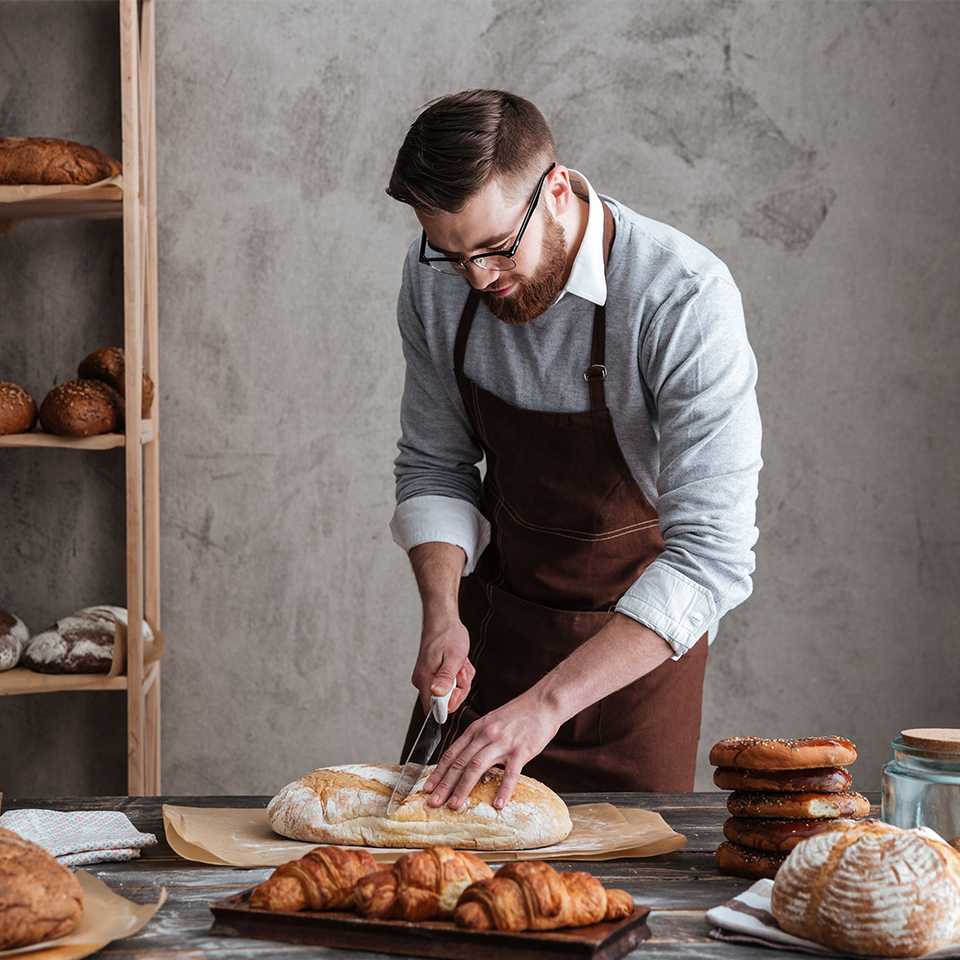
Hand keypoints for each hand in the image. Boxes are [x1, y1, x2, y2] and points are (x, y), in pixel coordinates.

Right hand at [411, 619, 473, 714]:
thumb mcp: (454, 657)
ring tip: (460, 662)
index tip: (458, 684)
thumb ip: (446, 678)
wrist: (442, 619)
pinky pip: (451, 683)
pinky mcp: (433, 674)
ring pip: (451, 692)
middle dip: (460, 687)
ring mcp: (428, 678)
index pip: (435, 710)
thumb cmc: (448, 635)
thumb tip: (438, 696)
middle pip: (446, 702)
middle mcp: (422, 682)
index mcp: (424, 680)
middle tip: (461, 669)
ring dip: (461, 679)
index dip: (452, 702)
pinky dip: (459, 674)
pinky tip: (459, 662)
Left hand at [422, 614, 673, 809]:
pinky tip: (497, 804)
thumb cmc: (519, 715)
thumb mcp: (492, 722)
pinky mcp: (521, 749)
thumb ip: (479, 739)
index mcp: (477, 729)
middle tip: (432, 802)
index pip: (451, 753)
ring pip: (476, 766)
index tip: (426, 788)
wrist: (543, 702)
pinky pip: (510, 772)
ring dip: (463, 788)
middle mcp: (485, 734)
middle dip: (443, 784)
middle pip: (459, 762)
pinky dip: (503, 789)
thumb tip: (465, 760)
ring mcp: (503, 742)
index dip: (437, 772)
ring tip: (454, 805)